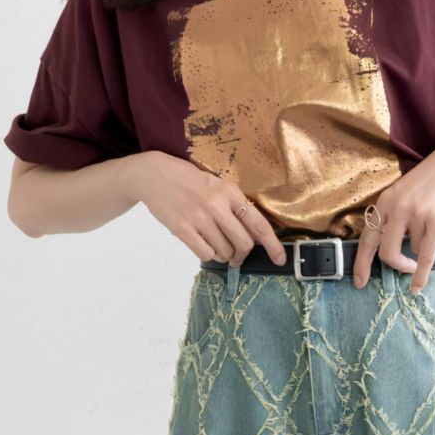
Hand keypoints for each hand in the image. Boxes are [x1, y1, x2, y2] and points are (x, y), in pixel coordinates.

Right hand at [130, 152, 286, 265]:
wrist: (154, 175)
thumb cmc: (190, 182)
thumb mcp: (217, 186)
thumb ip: (235, 208)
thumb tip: (255, 237)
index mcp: (229, 192)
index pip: (259, 224)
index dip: (272, 245)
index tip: (280, 259)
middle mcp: (216, 205)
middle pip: (244, 244)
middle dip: (242, 255)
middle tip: (237, 257)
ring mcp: (198, 217)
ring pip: (224, 252)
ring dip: (224, 256)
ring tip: (215, 244)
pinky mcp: (182, 229)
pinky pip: (206, 254)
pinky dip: (208, 254)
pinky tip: (203, 244)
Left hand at [352, 131, 434, 293]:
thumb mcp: (406, 191)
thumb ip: (395, 215)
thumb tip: (391, 246)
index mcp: (386, 200)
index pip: (367, 237)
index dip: (361, 263)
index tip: (359, 281)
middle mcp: (398, 207)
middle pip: (386, 253)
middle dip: (395, 266)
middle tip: (402, 270)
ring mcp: (417, 214)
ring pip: (412, 251)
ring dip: (421, 248)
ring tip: (432, 229)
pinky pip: (426, 257)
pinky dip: (421, 275)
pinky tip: (417, 287)